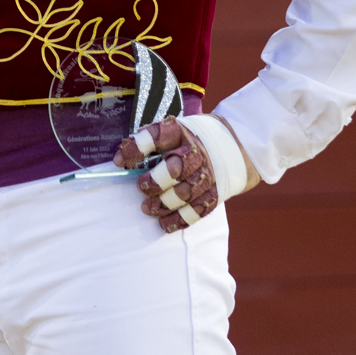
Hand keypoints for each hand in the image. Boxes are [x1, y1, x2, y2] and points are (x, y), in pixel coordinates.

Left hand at [113, 117, 217, 232]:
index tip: (119, 161)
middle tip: (142, 187)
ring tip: (148, 208)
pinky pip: (197, 210)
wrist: (235, 146)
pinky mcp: (215, 193)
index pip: (157, 136)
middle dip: (155, 181)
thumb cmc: (192, 140)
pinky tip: (165, 224)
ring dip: (163, 203)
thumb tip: (122, 155)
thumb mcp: (175, 130)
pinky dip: (179, 219)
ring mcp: (208, 174)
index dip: (137, 148)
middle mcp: (196, 152)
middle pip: (176, 168)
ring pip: (185, 193)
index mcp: (181, 132)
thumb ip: (152, 140)